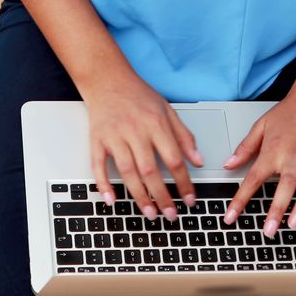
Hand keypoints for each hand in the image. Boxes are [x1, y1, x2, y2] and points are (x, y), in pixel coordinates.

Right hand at [82, 71, 203, 219]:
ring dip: (139, 196)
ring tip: (150, 213)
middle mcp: (135, 131)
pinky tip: (111, 200)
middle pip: (150, 170)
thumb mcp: (168, 111)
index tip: (190, 199)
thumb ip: (184, 137)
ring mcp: (114, 136)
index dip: (183, 183)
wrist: (107, 79)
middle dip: (162, 196)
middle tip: (170, 215)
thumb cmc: (138, 96)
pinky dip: (104, 184)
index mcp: (156, 124)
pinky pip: (98, 165)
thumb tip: (199, 161)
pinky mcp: (97, 140)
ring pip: (127, 172)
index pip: (174, 160)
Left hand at [223, 90, 295, 236]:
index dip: (240, 200)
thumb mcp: (260, 126)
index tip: (231, 217)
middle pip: (284, 186)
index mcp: (273, 151)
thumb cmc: (288, 112)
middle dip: (276, 209)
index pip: (253, 179)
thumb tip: (228, 165)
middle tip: (268, 230)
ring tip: (295, 224)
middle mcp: (293, 157)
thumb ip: (245, 148)